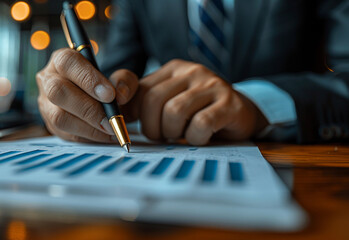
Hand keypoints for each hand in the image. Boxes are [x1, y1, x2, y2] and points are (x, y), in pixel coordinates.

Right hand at [36, 48, 137, 142]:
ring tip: (109, 129)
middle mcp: (48, 79)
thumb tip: (120, 94)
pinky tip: (103, 135)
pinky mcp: (50, 123)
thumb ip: (124, 80)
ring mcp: (45, 102)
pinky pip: (64, 133)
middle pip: (57, 91)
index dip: (88, 78)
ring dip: (88, 126)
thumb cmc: (109, 87)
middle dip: (87, 108)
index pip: (67, 63)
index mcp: (61, 59)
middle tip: (110, 119)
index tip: (109, 95)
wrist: (102, 104)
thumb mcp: (121, 78)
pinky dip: (86, 136)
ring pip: (58, 116)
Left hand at [132, 59, 267, 144]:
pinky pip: (200, 125)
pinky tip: (199, 138)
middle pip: (153, 100)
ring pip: (174, 112)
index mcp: (173, 70)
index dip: (126, 105)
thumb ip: (145, 103)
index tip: (125, 122)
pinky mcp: (229, 103)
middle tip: (160, 137)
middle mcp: (191, 72)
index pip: (138, 85)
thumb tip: (117, 116)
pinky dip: (194, 138)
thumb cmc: (198, 112)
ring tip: (179, 136)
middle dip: (151, 127)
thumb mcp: (170, 102)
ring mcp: (212, 85)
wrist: (240, 114)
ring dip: (172, 133)